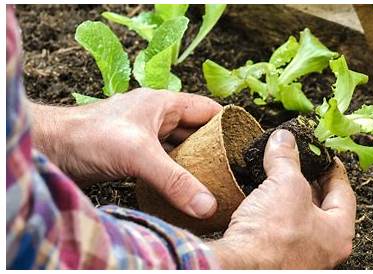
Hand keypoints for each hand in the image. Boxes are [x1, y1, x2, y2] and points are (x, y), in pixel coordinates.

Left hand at [29, 88, 221, 218]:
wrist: (52, 148)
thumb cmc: (89, 136)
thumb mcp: (139, 156)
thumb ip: (175, 180)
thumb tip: (207, 205)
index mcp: (164, 104)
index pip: (207, 110)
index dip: (228, 125)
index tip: (243, 146)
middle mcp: (157, 116)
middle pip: (195, 131)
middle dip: (212, 149)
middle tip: (230, 170)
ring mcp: (144, 134)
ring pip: (179, 147)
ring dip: (193, 163)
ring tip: (212, 181)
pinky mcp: (133, 152)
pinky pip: (163, 161)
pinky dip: (174, 172)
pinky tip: (182, 187)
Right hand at [209, 129, 355, 268]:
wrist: (239, 266)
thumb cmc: (272, 238)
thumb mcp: (284, 184)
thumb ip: (287, 158)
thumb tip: (284, 140)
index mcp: (338, 233)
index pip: (343, 192)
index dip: (333, 169)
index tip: (325, 156)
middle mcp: (322, 249)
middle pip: (322, 206)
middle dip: (308, 181)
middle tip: (299, 163)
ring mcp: (299, 256)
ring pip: (298, 218)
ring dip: (288, 197)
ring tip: (277, 177)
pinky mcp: (275, 258)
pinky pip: (279, 229)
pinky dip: (272, 212)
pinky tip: (261, 202)